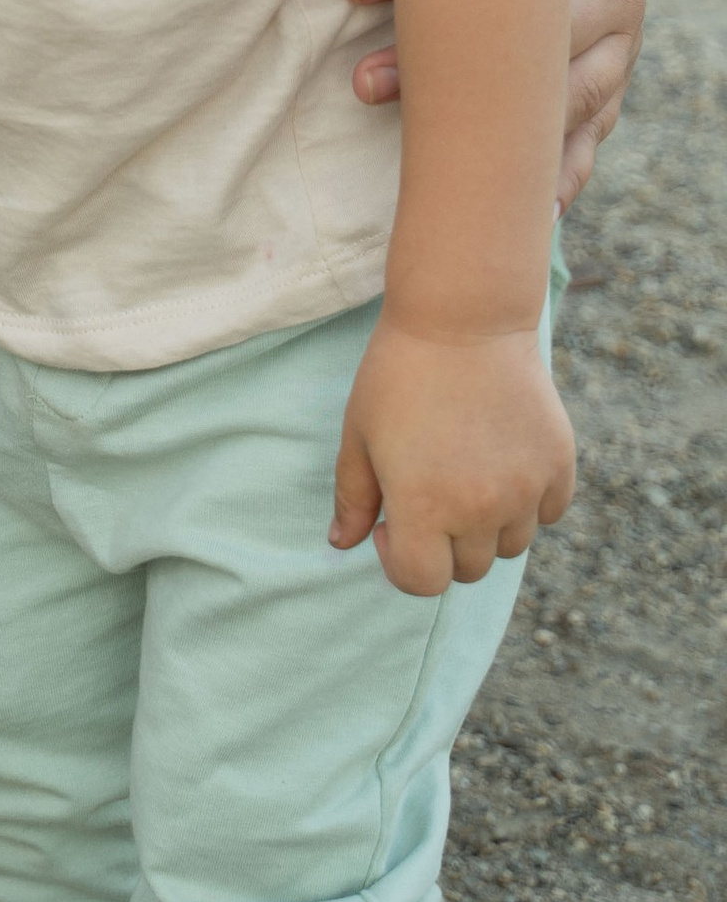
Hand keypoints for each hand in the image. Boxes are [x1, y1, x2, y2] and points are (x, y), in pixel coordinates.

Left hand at [331, 312, 574, 596]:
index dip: (399, 561)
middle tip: (428, 492)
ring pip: (511, 545)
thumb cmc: (398, 374)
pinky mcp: (559, 466)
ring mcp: (526, 490)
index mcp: (424, 508)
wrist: (463, 319)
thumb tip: (342, 544)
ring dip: (488, 527)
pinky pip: (548, 513)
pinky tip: (501, 461)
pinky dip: (528, 502)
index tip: (389, 523)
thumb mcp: (358, 434)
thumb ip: (352, 497)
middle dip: (442, 545)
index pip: (422, 583)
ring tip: (465, 473)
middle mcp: (481, 510)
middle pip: (468, 569)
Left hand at [340, 0, 642, 208]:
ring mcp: (623, 32)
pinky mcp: (618, 70)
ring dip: (492, 132)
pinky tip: (528, 211)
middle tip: (360, 83)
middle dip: (436, 60)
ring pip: (561, 92)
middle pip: (525, 29)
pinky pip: (591, 129)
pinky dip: (558, 169)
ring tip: (431, 164)